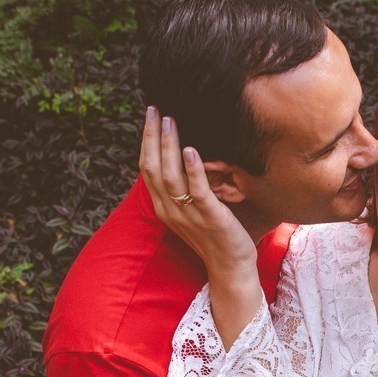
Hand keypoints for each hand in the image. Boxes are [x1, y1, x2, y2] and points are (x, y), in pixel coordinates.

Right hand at [138, 106, 256, 273]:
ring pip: (170, 176)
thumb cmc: (215, 236)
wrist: (230, 267)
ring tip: (170, 121)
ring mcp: (188, 215)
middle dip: (152, 136)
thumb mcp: (192, 210)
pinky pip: (197, 190)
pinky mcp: (210, 217)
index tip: (151, 116)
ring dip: (168, 146)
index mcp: (163, 208)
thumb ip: (184, 188)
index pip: (147, 169)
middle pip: (152, 168)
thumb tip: (183, 158)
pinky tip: (191, 149)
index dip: (147, 141)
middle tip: (155, 108)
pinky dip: (192, 169)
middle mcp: (170, 210)